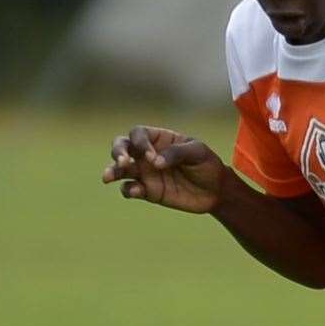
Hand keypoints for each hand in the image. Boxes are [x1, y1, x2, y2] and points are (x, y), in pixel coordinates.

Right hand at [102, 126, 226, 213]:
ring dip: (112, 171)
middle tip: (123, 162)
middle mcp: (146, 154)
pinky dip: (128, 190)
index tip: (153, 157)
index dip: (140, 143)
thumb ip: (177, 153)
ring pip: (120, 169)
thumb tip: (154, 162)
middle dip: (117, 152)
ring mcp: (145, 172)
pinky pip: (130, 189)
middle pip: (121, 146)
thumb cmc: (207, 164)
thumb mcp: (198, 152)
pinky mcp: (147, 191)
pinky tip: (135, 191)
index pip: (138, 134)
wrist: (216, 191)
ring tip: (108, 177)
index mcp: (158, 138)